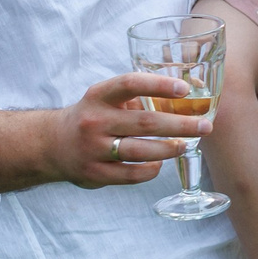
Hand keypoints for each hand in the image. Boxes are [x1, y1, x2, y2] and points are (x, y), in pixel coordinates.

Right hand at [52, 73, 217, 186]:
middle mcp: (94, 121)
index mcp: (99, 96)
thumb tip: (195, 89)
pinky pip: (132, 174)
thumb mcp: (109, 99)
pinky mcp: (95, 173)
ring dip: (170, 149)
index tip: (185, 89)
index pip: (130, 84)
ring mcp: (93, 149)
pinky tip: (160, 163)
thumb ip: (143, 95)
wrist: (53, 144)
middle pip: (145, 122)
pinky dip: (152, 169)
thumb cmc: (95, 116)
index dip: (159, 85)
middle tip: (205, 126)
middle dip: (181, 125)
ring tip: (185, 145)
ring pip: (140, 151)